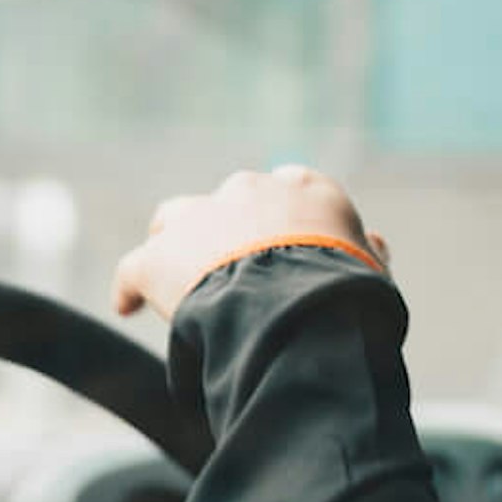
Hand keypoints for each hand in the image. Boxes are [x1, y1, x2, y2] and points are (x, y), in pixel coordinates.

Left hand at [111, 164, 385, 322]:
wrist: (300, 310)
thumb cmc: (348, 297)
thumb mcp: (374, 273)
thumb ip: (367, 253)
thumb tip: (374, 243)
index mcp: (306, 190)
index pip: (291, 190)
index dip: (283, 219)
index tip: (284, 241)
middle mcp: (250, 191)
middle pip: (231, 204)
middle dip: (230, 230)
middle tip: (233, 268)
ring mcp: (200, 219)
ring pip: (175, 221)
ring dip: (175, 244)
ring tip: (176, 276)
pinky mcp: (159, 257)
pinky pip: (134, 270)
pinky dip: (130, 288)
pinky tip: (127, 307)